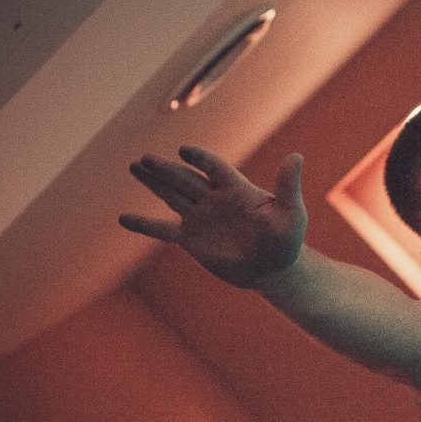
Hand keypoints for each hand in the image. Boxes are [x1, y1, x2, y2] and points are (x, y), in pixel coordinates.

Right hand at [120, 147, 307, 288]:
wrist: (273, 270)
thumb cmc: (286, 241)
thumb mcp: (291, 213)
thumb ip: (288, 185)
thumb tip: (297, 156)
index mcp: (236, 188)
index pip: (214, 168)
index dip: (201, 159)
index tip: (185, 151)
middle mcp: (214, 199)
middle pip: (186, 179)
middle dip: (166, 170)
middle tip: (145, 158)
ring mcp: (200, 217)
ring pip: (172, 195)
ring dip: (153, 182)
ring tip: (134, 166)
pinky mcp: (191, 239)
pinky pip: (163, 231)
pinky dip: (144, 225)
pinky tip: (123, 219)